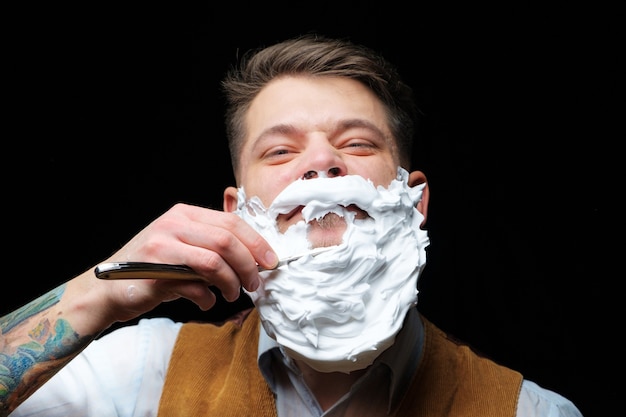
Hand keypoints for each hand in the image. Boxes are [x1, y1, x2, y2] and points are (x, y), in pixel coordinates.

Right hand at [90, 203, 276, 322]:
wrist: (107, 289)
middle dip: (249, 265)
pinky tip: (206, 302)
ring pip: (214, 262)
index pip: (231, 222)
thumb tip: (256, 258)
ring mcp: (161, 247)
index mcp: (184, 214)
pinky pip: (194, 286)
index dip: (257, 243)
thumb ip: (211, 245)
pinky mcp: (154, 273)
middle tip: (256, 283)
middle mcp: (173, 225)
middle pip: (226, 240)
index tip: (271, 261)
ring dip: (231, 283)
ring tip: (232, 294)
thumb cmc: (153, 268)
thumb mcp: (182, 246)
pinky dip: (206, 298)